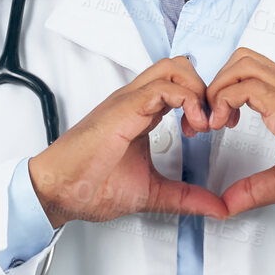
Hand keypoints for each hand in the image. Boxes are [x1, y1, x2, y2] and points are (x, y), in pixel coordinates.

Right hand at [27, 57, 228, 227]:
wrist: (57, 192)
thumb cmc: (90, 187)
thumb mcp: (152, 192)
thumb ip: (185, 197)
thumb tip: (216, 207)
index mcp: (141, 113)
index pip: (179, 85)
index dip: (202, 101)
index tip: (210, 129)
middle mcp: (135, 101)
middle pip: (180, 66)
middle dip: (205, 88)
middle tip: (212, 121)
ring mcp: (129, 101)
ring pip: (174, 67)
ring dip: (198, 90)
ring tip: (203, 123)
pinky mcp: (124, 109)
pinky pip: (163, 87)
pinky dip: (188, 100)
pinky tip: (193, 126)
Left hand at [204, 47, 274, 218]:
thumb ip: (254, 188)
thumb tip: (229, 201)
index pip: (248, 72)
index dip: (223, 91)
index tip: (216, 123)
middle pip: (241, 59)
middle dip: (215, 84)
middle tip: (209, 119)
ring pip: (242, 64)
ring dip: (218, 90)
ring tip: (215, 122)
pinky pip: (247, 86)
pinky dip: (225, 101)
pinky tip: (226, 125)